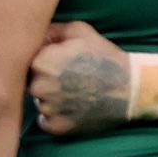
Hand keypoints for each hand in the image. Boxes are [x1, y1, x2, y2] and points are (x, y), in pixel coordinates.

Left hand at [28, 22, 132, 136]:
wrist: (130, 88)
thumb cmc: (105, 57)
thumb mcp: (80, 32)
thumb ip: (53, 30)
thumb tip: (35, 33)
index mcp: (42, 62)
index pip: (27, 61)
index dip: (43, 60)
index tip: (58, 62)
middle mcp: (40, 87)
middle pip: (31, 82)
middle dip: (44, 79)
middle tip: (67, 77)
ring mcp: (49, 108)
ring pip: (38, 101)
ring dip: (49, 98)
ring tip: (73, 91)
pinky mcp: (58, 126)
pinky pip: (45, 120)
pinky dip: (55, 116)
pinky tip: (72, 106)